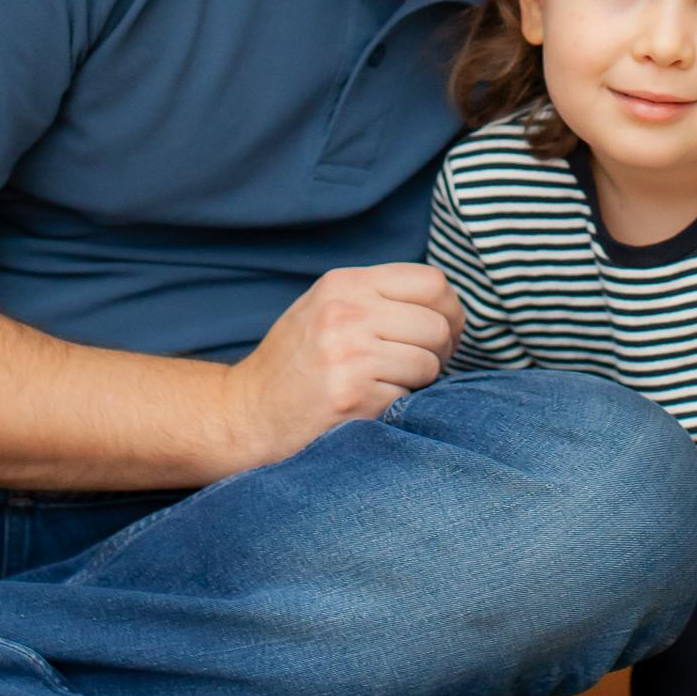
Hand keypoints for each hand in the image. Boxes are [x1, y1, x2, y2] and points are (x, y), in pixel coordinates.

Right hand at [220, 264, 463, 472]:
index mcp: (344, 283)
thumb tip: (444, 304)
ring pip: (429, 362)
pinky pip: (408, 396)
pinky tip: (372, 404)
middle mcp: (347, 312)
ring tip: (391, 385)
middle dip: (441, 351)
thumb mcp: (326, 307)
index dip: (449, 310)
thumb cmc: (295, 363)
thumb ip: (377, 297)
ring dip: (421, 381)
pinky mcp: (353, 396)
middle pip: (437, 324)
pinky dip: (400, 405)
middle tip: (423, 366)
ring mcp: (349, 354)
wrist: (247, 414)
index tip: (442, 332)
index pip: (431, 282)